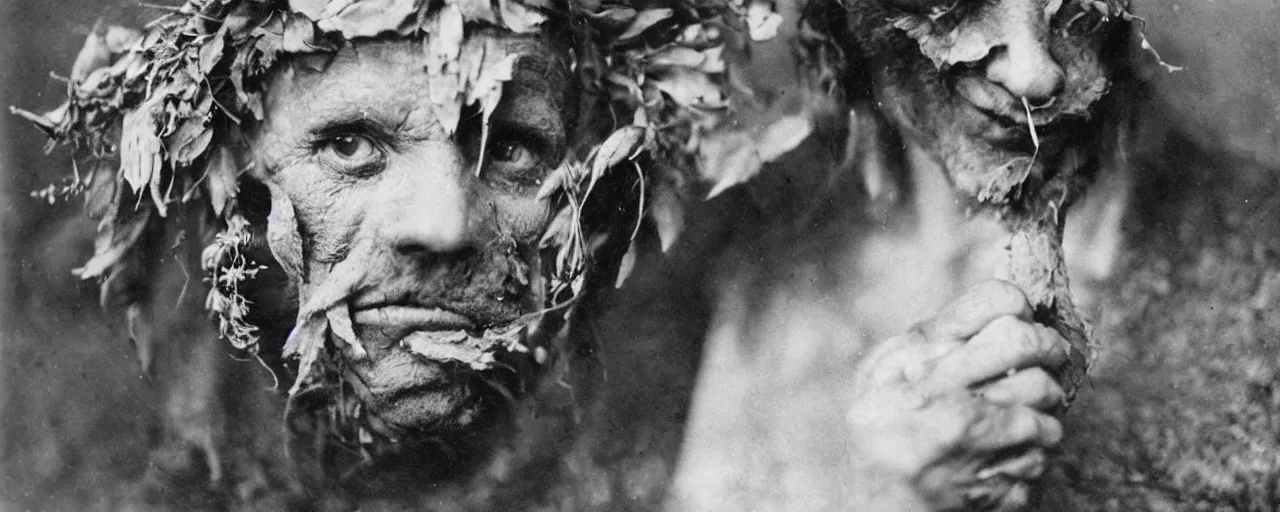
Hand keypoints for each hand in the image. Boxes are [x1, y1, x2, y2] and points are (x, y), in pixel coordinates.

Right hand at [847, 280, 1069, 510]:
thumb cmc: (882, 429)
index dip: (1020, 307)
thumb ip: (934, 337)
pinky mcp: (998, 486)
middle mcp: (946, 400)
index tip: (1021, 318)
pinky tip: (1007, 448)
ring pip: (1046, 397)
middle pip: (1029, 343)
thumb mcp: (885, 371)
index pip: (1000, 302)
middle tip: (1048, 352)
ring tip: (1024, 407)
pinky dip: (1032, 449)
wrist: (879, 508)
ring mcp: (975, 447)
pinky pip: (1043, 452)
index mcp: (917, 362)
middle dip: (1048, 346)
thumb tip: (1009, 303)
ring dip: (1044, 403)